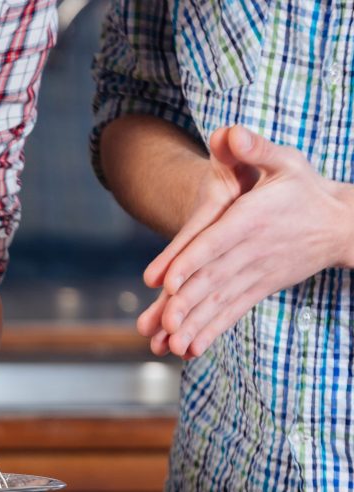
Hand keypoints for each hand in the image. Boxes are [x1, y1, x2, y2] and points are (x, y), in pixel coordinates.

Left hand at [138, 126, 353, 357]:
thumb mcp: (285, 160)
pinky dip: (212, 332)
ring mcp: (255, 275)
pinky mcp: (258, 290)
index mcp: (253, 220)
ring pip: (220, 303)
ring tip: (168, 347)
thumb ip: (255, 149)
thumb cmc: (303, 187)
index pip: (217, 243)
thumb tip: (229, 133)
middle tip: (162, 323)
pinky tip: (189, 350)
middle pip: (213, 279)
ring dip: (194, 326)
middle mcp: (252, 252)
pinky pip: (232, 313)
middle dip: (186, 303)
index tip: (166, 281)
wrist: (339, 224)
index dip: (191, 261)